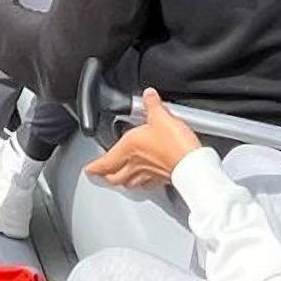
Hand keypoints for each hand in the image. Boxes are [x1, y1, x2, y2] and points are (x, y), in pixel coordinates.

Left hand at [83, 89, 202, 191]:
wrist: (192, 165)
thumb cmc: (174, 144)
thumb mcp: (161, 116)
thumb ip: (152, 104)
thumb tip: (148, 95)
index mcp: (128, 148)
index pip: (104, 162)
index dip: (94, 167)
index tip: (89, 169)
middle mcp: (135, 164)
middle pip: (114, 177)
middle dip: (105, 176)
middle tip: (100, 174)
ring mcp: (147, 174)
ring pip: (128, 183)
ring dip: (121, 181)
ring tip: (118, 179)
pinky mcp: (161, 180)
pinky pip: (145, 184)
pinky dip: (140, 183)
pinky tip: (144, 180)